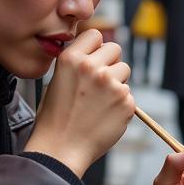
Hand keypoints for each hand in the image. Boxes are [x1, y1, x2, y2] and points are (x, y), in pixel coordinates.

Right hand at [24, 30, 133, 177]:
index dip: (95, 47)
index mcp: (71, 59)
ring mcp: (111, 85)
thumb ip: (77, 64)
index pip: (95, 35)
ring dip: (116, 83)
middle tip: (99, 82)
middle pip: (115, 49)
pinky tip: (104, 116)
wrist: (60, 149)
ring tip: (99, 102)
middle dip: (110, 62)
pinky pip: (128, 94)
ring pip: (124, 71)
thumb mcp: (56, 80)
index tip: (93, 59)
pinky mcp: (126, 102)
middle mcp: (92, 68)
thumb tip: (97, 53)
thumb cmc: (55, 118)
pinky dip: (120, 104)